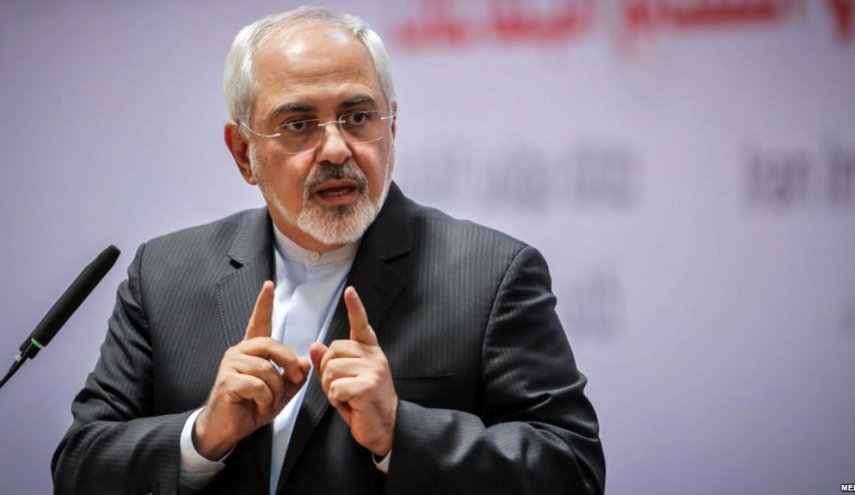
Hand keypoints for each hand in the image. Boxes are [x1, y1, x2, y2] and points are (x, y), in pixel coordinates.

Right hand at [194, 281, 310, 459]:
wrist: (226, 429)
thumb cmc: (250, 407)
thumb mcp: (279, 394)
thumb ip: (293, 378)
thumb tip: (306, 362)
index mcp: (251, 351)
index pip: (258, 322)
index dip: (264, 304)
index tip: (269, 285)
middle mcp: (239, 352)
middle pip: (272, 345)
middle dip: (289, 363)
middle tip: (294, 379)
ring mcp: (231, 365)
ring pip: (267, 369)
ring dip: (275, 391)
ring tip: (267, 402)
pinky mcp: (227, 381)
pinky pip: (258, 385)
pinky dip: (265, 399)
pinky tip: (258, 406)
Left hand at [309, 287, 397, 456]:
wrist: (385, 427)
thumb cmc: (363, 403)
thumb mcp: (344, 380)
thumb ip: (329, 362)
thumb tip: (314, 345)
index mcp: (370, 351)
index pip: (361, 325)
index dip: (355, 307)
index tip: (350, 291)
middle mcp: (373, 356)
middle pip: (332, 351)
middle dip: (328, 372)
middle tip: (342, 387)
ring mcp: (372, 370)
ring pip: (330, 369)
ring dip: (331, 388)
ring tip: (347, 396)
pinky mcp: (367, 386)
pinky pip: (335, 387)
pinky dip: (336, 399)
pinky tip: (350, 404)